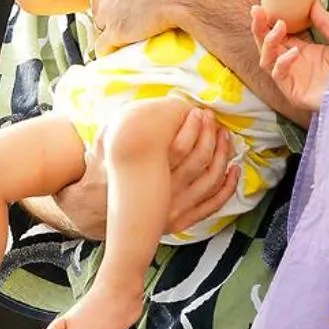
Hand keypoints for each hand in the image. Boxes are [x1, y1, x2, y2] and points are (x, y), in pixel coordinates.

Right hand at [50, 106, 234, 240]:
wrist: (95, 211)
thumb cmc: (102, 174)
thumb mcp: (103, 146)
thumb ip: (117, 127)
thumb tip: (135, 107)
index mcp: (145, 172)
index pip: (179, 147)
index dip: (193, 127)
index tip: (198, 112)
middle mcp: (162, 192)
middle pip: (198, 161)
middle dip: (210, 136)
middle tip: (213, 119)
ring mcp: (173, 209)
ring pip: (210, 180)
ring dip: (222, 155)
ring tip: (225, 137)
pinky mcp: (181, 221)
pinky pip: (212, 205)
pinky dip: (227, 187)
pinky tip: (234, 170)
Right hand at [251, 3, 328, 125]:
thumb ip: (326, 23)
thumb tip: (314, 3)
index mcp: (301, 51)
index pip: (277, 36)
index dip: (267, 22)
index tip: (262, 7)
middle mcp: (292, 64)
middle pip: (266, 46)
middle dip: (259, 29)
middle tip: (258, 12)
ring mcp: (291, 79)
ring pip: (266, 60)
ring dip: (268, 42)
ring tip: (279, 27)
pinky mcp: (293, 93)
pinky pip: (279, 76)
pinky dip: (283, 62)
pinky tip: (295, 51)